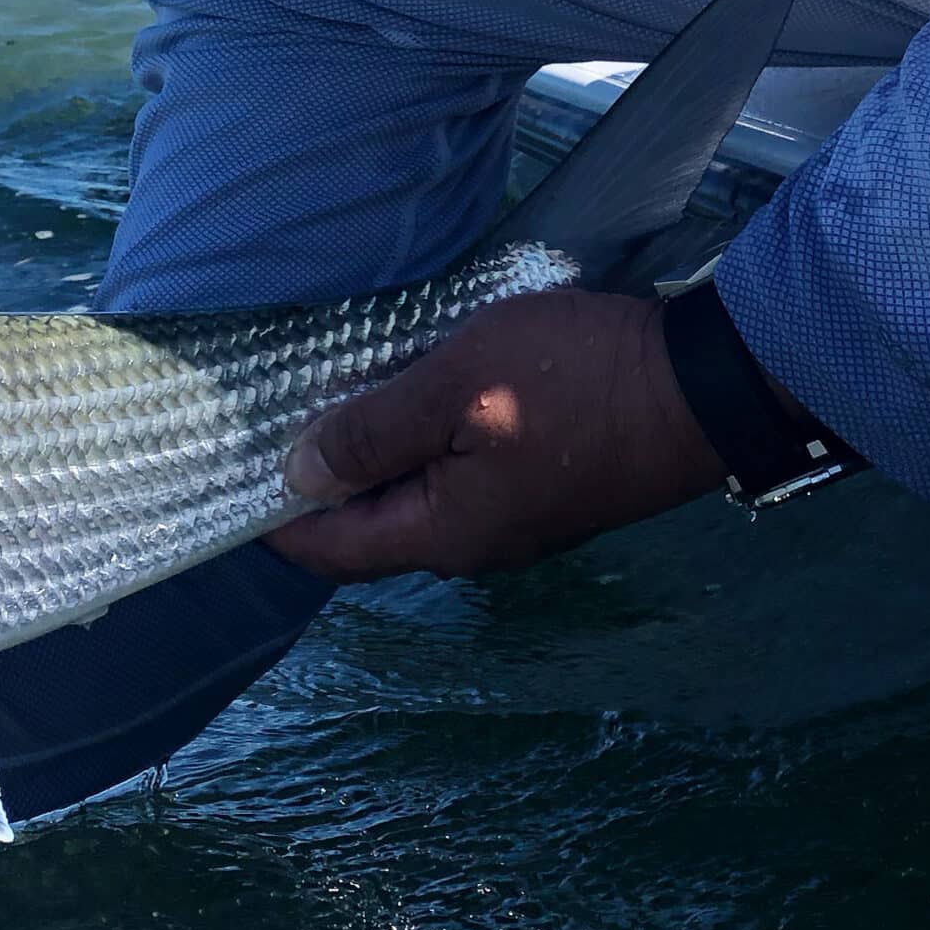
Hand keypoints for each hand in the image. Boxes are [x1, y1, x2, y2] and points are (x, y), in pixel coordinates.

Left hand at [267, 291, 725, 581]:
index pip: (329, 548)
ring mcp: (512, 516)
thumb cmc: (573, 381)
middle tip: (264, 416)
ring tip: (323, 393)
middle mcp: (474, 542)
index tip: (223, 470)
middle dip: (314, 480)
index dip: (270, 515)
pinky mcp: (539, 483)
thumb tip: (296, 476)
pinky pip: (451, 472)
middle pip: (366, 524)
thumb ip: (372, 432)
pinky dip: (413, 440)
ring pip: (410, 495)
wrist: (706, 381)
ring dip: (367, 454)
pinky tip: (396, 389)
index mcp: (444, 534)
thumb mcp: (454, 388)